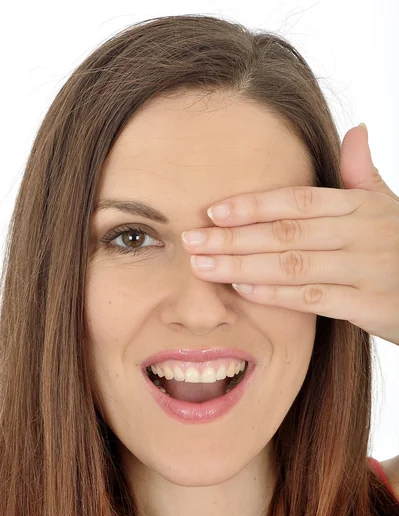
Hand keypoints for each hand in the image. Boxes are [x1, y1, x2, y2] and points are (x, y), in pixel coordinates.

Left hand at [181, 124, 398, 345]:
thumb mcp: (387, 205)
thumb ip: (362, 175)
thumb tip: (356, 129)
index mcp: (359, 205)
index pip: (297, 201)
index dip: (252, 205)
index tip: (212, 210)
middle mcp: (360, 233)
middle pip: (285, 232)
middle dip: (232, 236)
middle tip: (190, 240)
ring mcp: (363, 268)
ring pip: (292, 264)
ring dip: (242, 264)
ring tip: (203, 265)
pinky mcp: (367, 303)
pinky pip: (312, 298)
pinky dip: (275, 294)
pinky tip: (242, 288)